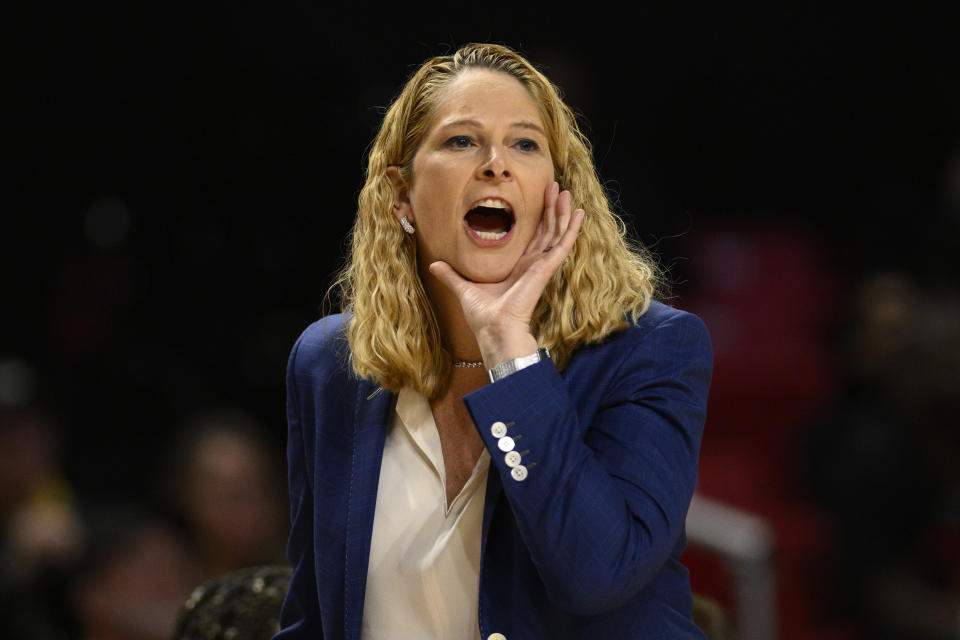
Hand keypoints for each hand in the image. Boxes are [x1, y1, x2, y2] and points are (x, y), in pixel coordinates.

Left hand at [429, 181, 584, 366]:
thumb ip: (451, 275)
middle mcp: (533, 265)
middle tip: (553, 186)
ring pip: (557, 232)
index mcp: (518, 268)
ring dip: (562, 212)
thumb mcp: (464, 288)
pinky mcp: (546, 268)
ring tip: (566, 192)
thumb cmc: (483, 316)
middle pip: (547, 231)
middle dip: (551, 208)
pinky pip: (563, 244)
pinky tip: (579, 213)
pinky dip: (572, 228)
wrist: (494, 329)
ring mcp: (541, 265)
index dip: (537, 219)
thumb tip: (434, 265)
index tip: (539, 199)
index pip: (532, 238)